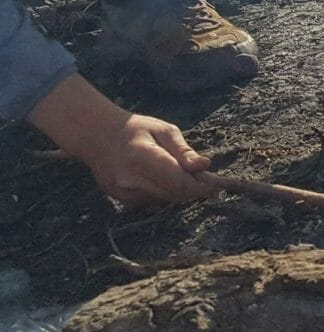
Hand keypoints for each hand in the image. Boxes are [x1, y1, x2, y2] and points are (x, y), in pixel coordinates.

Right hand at [30, 74, 214, 204]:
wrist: (98, 137)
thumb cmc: (136, 130)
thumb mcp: (164, 130)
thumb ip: (183, 151)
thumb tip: (205, 165)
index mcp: (143, 157)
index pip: (178, 181)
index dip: (201, 186)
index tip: (216, 184)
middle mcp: (131, 180)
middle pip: (174, 194)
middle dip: (193, 189)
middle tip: (206, 178)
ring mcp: (123, 193)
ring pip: (165, 199)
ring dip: (179, 191)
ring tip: (183, 173)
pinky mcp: (121, 200)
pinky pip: (152, 201)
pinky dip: (163, 192)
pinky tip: (160, 177)